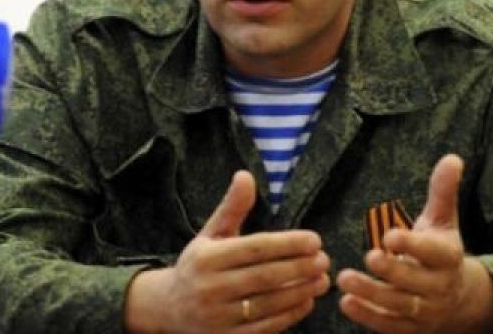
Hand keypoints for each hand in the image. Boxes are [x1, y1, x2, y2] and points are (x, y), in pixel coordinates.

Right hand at [125, 170, 329, 332]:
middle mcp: (210, 288)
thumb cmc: (198, 264)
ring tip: (323, 279)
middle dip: (300, 268)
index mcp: (206, 257)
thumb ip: (232, 207)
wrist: (168, 308)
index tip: (314, 239)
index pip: (255, 248)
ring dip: (300, 291)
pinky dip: (289, 315)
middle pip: (265, 277)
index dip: (287, 244)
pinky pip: (264, 328)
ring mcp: (218, 318)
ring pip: (268, 304)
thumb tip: (245, 175)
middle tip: (324, 259)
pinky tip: (307, 301)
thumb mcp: (211, 233)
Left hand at [337, 155, 492, 332]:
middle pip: (415, 283)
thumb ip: (443, 191)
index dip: (413, 246)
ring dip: (371, 294)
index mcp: (448, 258)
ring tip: (344, 279)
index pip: (435, 253)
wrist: (458, 299)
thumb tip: (452, 157)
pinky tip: (346, 302)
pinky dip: (368, 317)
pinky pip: (389, 326)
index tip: (389, 235)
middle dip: (391, 271)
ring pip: (399, 306)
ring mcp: (426, 311)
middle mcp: (439, 287)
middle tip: (367, 256)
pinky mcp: (411, 329)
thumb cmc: (440, 250)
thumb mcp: (442, 220)